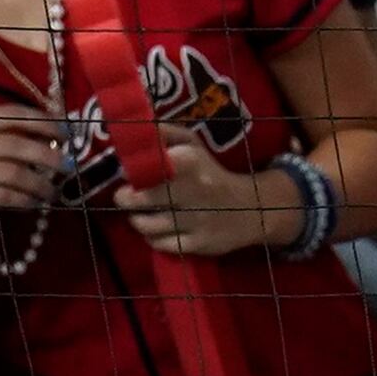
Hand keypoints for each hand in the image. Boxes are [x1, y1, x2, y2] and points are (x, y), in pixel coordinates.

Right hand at [0, 103, 64, 259]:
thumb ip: (14, 143)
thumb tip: (56, 138)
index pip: (8, 114)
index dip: (41, 121)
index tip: (66, 133)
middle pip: (12, 143)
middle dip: (46, 154)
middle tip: (67, 166)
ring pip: (11, 171)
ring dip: (40, 183)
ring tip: (52, 192)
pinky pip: (4, 195)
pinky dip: (26, 200)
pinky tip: (35, 204)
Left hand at [114, 144, 309, 256]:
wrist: (252, 208)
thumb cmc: (211, 173)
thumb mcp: (193, 145)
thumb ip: (164, 134)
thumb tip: (134, 131)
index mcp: (189, 162)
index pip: (146, 166)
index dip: (130, 171)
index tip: (127, 174)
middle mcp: (193, 190)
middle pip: (141, 198)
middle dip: (125, 198)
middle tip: (125, 196)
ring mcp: (196, 220)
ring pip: (147, 224)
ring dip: (137, 220)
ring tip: (139, 214)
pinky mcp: (199, 243)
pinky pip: (162, 244)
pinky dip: (152, 238)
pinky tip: (156, 230)